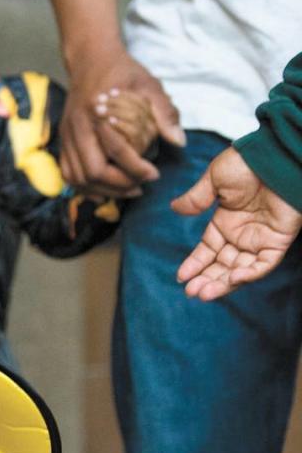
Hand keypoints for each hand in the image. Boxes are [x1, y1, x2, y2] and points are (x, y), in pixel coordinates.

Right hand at [63, 47, 185, 196]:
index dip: (136, 170)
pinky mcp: (63, 142)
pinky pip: (68, 174)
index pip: (116, 152)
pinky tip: (104, 189)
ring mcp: (67, 136)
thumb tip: (179, 141)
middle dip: (119, 185)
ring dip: (103, 191)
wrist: (91, 60)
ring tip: (126, 191)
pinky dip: (85, 188)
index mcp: (98, 112)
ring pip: (78, 179)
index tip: (154, 175)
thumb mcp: (149, 85)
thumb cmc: (122, 72)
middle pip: (93, 172)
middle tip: (140, 187)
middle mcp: (78, 127)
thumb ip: (165, 113)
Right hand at [173, 147, 301, 300]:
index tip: (181, 277)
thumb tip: (175, 208)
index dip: (195, 264)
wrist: (276, 159)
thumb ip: (196, 198)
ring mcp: (260, 240)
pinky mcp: (277, 242)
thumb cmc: (248, 162)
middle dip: (207, 280)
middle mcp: (241, 235)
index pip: (208, 250)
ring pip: (240, 270)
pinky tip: (232, 278)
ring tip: (204, 293)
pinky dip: (249, 274)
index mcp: (225, 222)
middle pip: (222, 265)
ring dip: (223, 284)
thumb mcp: (215, 178)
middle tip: (192, 292)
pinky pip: (263, 265)